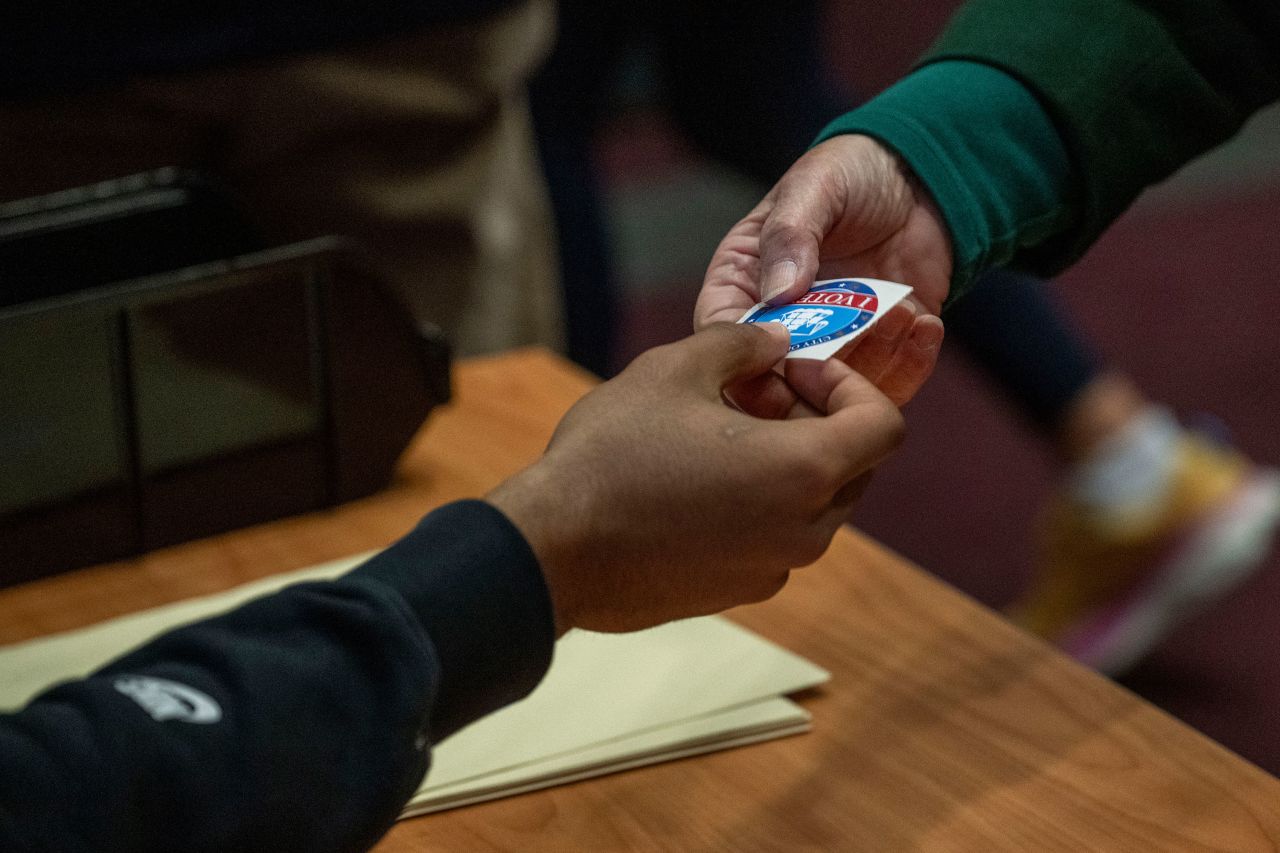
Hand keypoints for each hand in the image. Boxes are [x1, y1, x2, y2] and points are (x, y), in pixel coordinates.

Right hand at [487, 323, 904, 633]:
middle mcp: (805, 530)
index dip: (851, 385)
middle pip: (854, 467)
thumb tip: (777, 341)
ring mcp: (773, 569)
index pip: (885, 426)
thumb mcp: (675, 369)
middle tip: (755, 392)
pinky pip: (776, 538)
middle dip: (817, 420)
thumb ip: (743, 344)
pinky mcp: (740, 593)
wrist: (553, 550)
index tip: (796, 370)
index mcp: (804, 471)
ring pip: (813, 505)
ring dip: (787, 461)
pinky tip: (698, 480)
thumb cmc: (613, 455)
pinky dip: (760, 503)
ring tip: (720, 432)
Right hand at [695, 134, 951, 404]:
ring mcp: (833, 343)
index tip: (782, 357)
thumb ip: (790, 235)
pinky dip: (909, 366)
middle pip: (777, 381)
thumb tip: (779, 293)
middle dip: (815, 380)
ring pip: (835, 392)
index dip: (745, 359)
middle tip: (852, 352)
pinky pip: (889, 385)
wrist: (921, 175)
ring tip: (903, 313)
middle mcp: (782, 323)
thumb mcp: (813, 188)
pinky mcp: (882, 352)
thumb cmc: (851, 172)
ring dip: (874, 361)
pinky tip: (925, 322)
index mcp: (744, 282)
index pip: (725, 334)